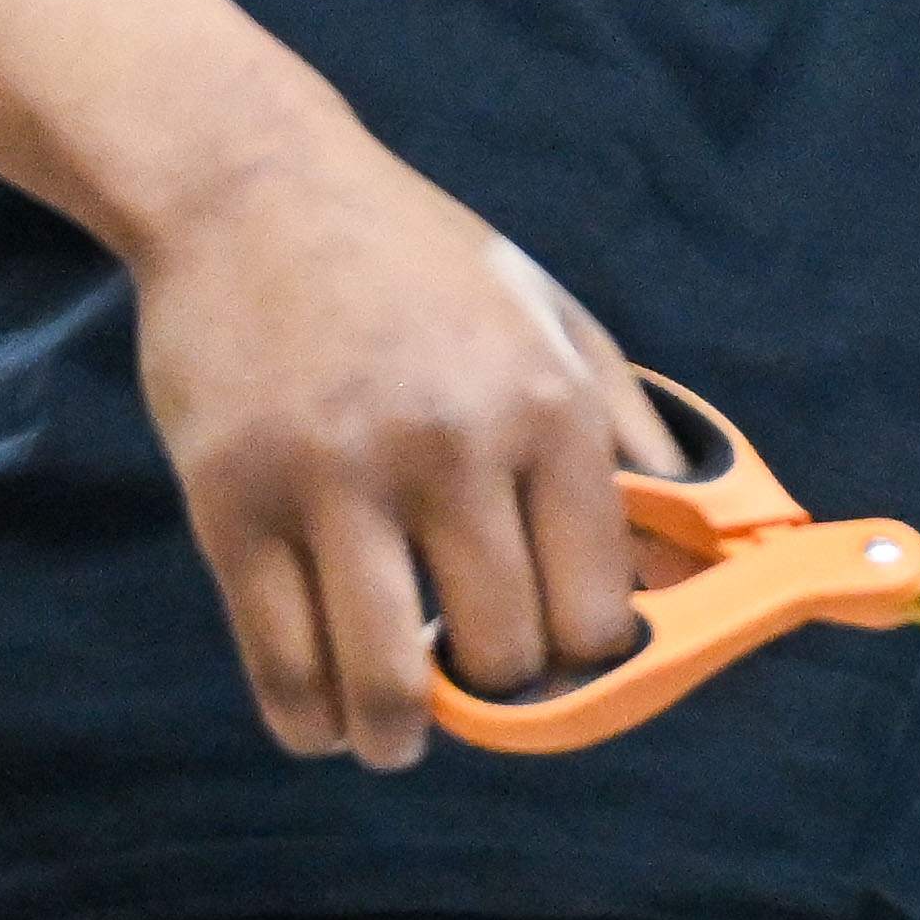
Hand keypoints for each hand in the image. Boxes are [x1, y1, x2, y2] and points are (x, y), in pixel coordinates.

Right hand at [119, 119, 655, 766]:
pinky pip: (281, 665)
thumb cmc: (411, 255)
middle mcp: (450, 445)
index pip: (596, 610)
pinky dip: (309, 720)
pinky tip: (323, 713)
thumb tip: (687, 560)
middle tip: (470, 685)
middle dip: (492, 696)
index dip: (582, 662)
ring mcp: (334, 478)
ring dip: (398, 736)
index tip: (556, 659)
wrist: (247, 182)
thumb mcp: (548, 312)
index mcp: (545, 404)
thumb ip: (628, 430)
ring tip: (396, 729)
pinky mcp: (232, 503)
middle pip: (501, 658)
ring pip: (387, 686)